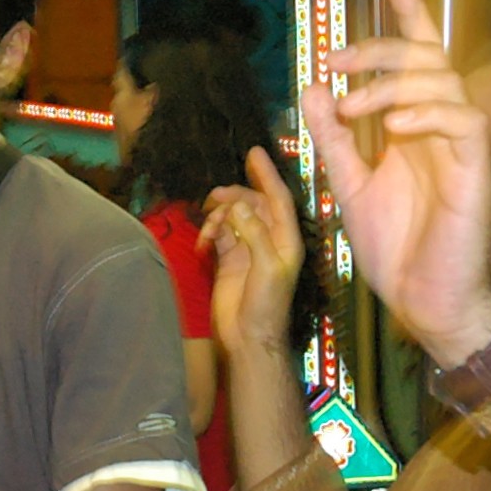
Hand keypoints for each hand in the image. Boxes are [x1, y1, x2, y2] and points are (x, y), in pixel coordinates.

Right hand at [202, 145, 305, 358]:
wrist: (249, 338)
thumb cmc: (267, 305)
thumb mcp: (267, 266)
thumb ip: (254, 232)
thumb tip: (236, 205)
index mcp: (286, 239)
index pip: (278, 198)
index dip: (267, 174)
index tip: (252, 152)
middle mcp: (269, 239)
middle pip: (251, 203)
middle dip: (234, 196)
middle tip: (213, 197)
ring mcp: (248, 248)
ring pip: (233, 216)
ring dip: (219, 215)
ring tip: (209, 226)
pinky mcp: (229, 259)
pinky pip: (219, 233)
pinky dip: (210, 233)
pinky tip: (204, 243)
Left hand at [296, 0, 490, 368]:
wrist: (420, 300)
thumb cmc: (395, 249)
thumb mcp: (350, 185)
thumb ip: (335, 139)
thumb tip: (313, 89)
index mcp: (415, 127)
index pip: (417, 58)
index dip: (407, 14)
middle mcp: (441, 128)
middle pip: (426, 59)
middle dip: (380, 49)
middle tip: (336, 62)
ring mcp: (462, 146)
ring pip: (443, 81)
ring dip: (392, 84)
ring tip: (354, 107)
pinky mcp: (477, 168)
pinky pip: (464, 119)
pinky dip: (427, 112)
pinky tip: (395, 126)